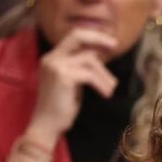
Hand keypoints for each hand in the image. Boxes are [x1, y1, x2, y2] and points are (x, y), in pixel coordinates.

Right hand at [26, 28, 120, 146]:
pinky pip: (90, 75)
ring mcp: (55, 66)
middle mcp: (51, 58)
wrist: (47, 125)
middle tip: (115, 46)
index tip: (109, 43)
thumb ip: (82, 68)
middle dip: (98, 39)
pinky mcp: (63, 77)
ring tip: (110, 88)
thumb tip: (100, 56)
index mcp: (52, 58)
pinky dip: (101, 85)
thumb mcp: (73, 82)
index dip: (92, 37)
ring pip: (89, 60)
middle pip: (77, 36)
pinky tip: (106, 95)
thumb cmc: (61, 107)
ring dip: (104, 74)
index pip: (73, 37)